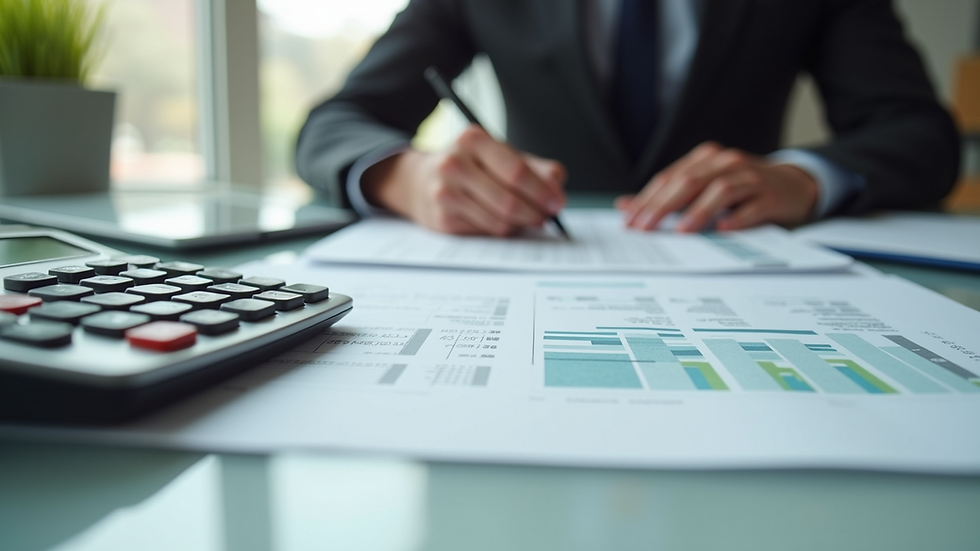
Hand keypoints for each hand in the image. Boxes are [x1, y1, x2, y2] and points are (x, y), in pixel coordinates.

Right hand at [362, 125, 566, 235]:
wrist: (420, 180)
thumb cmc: (471, 167)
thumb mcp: (500, 156)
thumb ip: (535, 168)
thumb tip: (557, 186)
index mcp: (473, 140)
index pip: (516, 171)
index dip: (542, 191)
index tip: (557, 203)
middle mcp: (454, 163)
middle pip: (509, 200)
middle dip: (535, 213)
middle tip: (546, 217)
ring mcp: (444, 192)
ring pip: (499, 221)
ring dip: (519, 224)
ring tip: (524, 218)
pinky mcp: (442, 218)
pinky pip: (485, 232)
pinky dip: (500, 230)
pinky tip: (498, 220)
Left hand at [615, 142, 818, 231]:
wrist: (793, 184)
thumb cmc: (742, 189)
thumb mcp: (704, 187)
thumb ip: (668, 196)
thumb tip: (625, 206)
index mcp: (706, 159)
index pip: (670, 178)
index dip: (648, 199)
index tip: (629, 221)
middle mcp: (726, 163)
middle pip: (690, 181)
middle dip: (664, 206)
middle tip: (646, 228)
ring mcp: (751, 177)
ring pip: (721, 189)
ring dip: (699, 211)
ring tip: (681, 231)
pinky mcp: (772, 195)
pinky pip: (753, 206)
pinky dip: (738, 217)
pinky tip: (724, 228)